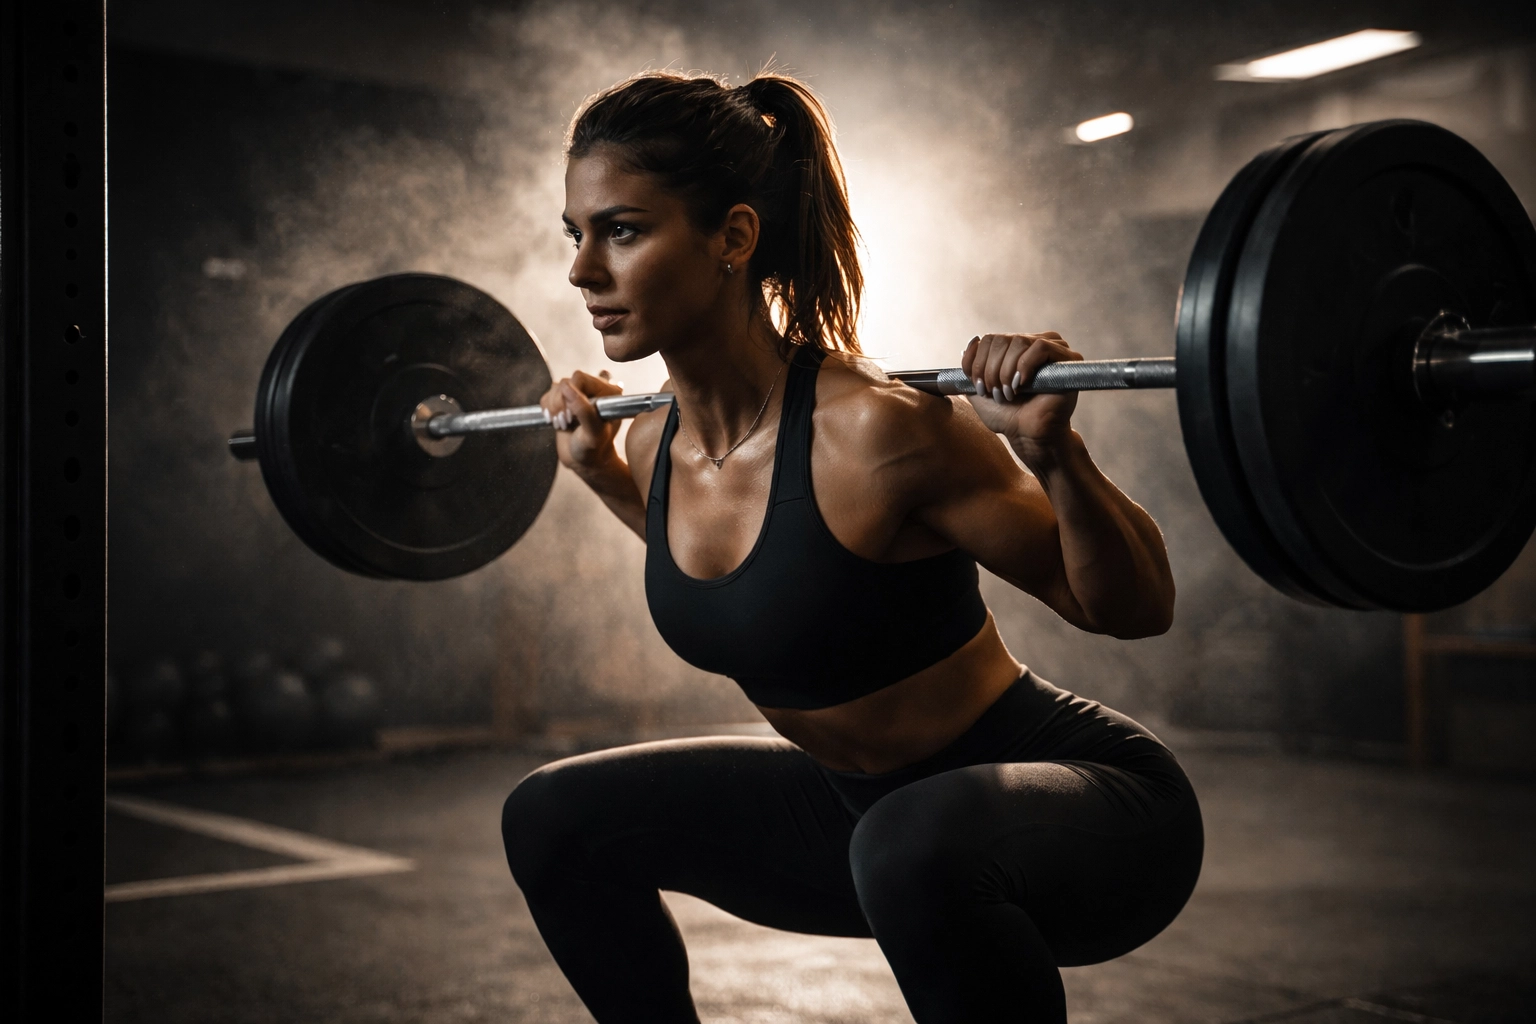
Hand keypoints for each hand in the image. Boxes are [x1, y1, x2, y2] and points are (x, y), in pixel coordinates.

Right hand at [540, 369, 623, 472]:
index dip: (570, 395)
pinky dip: (547, 409)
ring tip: (563, 424)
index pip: (580, 378)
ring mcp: (577, 394)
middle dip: (560, 404)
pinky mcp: (563, 401)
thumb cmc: (594, 449)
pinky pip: (547, 395)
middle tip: (566, 422)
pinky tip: (557, 422)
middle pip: (564, 382)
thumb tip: (566, 387)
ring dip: (553, 408)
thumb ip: (583, 410)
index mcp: (608, 392)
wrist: (584, 461)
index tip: (571, 416)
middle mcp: (593, 389)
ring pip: (554, 388)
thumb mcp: (592, 433)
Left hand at [961, 333, 1081, 446]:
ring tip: (1009, 393)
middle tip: (995, 394)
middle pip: (1002, 340)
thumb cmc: (1008, 416)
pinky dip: (1025, 365)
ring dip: (1007, 371)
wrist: (1028, 436)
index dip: (978, 362)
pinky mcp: (1068, 359)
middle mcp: (1034, 343)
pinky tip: (1022, 384)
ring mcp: (1053, 349)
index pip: (990, 339)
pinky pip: (1041, 347)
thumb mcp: (978, 391)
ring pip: (1019, 342)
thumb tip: (971, 342)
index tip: (978, 387)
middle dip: (991, 370)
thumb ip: (971, 367)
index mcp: (1014, 348)